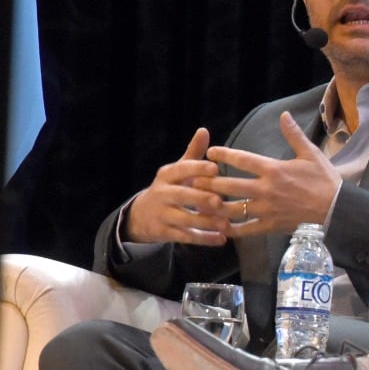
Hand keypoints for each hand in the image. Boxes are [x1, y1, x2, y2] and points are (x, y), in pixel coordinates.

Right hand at [124, 128, 228, 244]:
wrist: (142, 215)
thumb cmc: (170, 188)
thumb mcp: (178, 171)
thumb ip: (193, 154)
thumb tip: (204, 130)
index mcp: (167, 175)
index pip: (181, 169)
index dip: (197, 169)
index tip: (216, 169)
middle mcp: (162, 193)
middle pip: (182, 196)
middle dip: (200, 198)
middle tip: (220, 201)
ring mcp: (162, 214)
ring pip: (184, 219)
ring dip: (205, 222)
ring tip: (226, 224)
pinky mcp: (164, 232)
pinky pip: (185, 237)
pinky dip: (204, 239)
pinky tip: (221, 240)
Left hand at [198, 112, 341, 236]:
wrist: (338, 209)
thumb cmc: (326, 181)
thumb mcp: (311, 154)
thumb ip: (294, 135)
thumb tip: (284, 115)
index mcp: (274, 169)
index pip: (242, 159)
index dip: (223, 154)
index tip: (209, 152)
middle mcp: (266, 189)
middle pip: (229, 184)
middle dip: (209, 181)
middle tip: (194, 179)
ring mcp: (267, 209)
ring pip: (233, 208)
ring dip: (215, 205)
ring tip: (200, 202)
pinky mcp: (271, 225)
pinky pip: (247, 228)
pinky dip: (232, 229)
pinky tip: (221, 227)